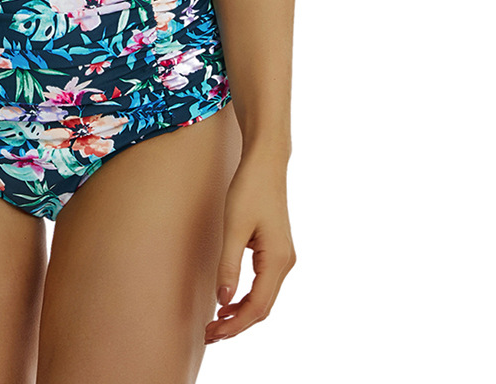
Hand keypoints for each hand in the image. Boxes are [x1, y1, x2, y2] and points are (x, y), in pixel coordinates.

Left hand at [205, 151, 295, 343]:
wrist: (266, 162)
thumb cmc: (249, 189)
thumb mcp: (234, 227)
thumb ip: (229, 265)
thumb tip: (223, 300)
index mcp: (278, 260)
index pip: (257, 306)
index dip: (235, 325)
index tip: (213, 333)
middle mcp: (286, 262)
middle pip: (263, 307)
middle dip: (237, 324)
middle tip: (210, 334)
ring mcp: (283, 257)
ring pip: (264, 297)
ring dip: (242, 313)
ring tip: (217, 322)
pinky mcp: (276, 250)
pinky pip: (264, 283)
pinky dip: (247, 297)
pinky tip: (230, 300)